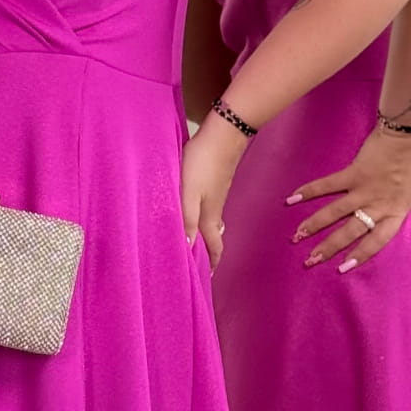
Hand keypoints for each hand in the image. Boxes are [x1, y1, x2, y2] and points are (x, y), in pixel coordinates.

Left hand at [181, 112, 249, 270]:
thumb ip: (186, 219)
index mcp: (209, 216)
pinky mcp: (215, 183)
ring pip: (211, 222)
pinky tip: (194, 212)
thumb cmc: (203, 162)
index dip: (211, 263)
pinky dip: (202, 218)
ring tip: (195, 243)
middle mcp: (215, 209)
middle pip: (213, 237)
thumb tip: (187, 247)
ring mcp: (217, 195)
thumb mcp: (189, 193)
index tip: (206, 277)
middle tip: (200, 264)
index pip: (214, 247)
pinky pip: (209, 208)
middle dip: (208, 252)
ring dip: (205, 235)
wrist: (225, 133)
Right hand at [286, 124, 410, 271]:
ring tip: (296, 237)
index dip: (360, 255)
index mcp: (394, 213)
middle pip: (349, 232)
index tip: (342, 268)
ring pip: (334, 213)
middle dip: (328, 248)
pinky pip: (328, 185)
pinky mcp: (352, 173)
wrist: (410, 134)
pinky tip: (291, 199)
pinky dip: (309, 191)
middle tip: (310, 261)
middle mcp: (375, 206)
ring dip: (313, 225)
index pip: (376, 241)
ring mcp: (362, 190)